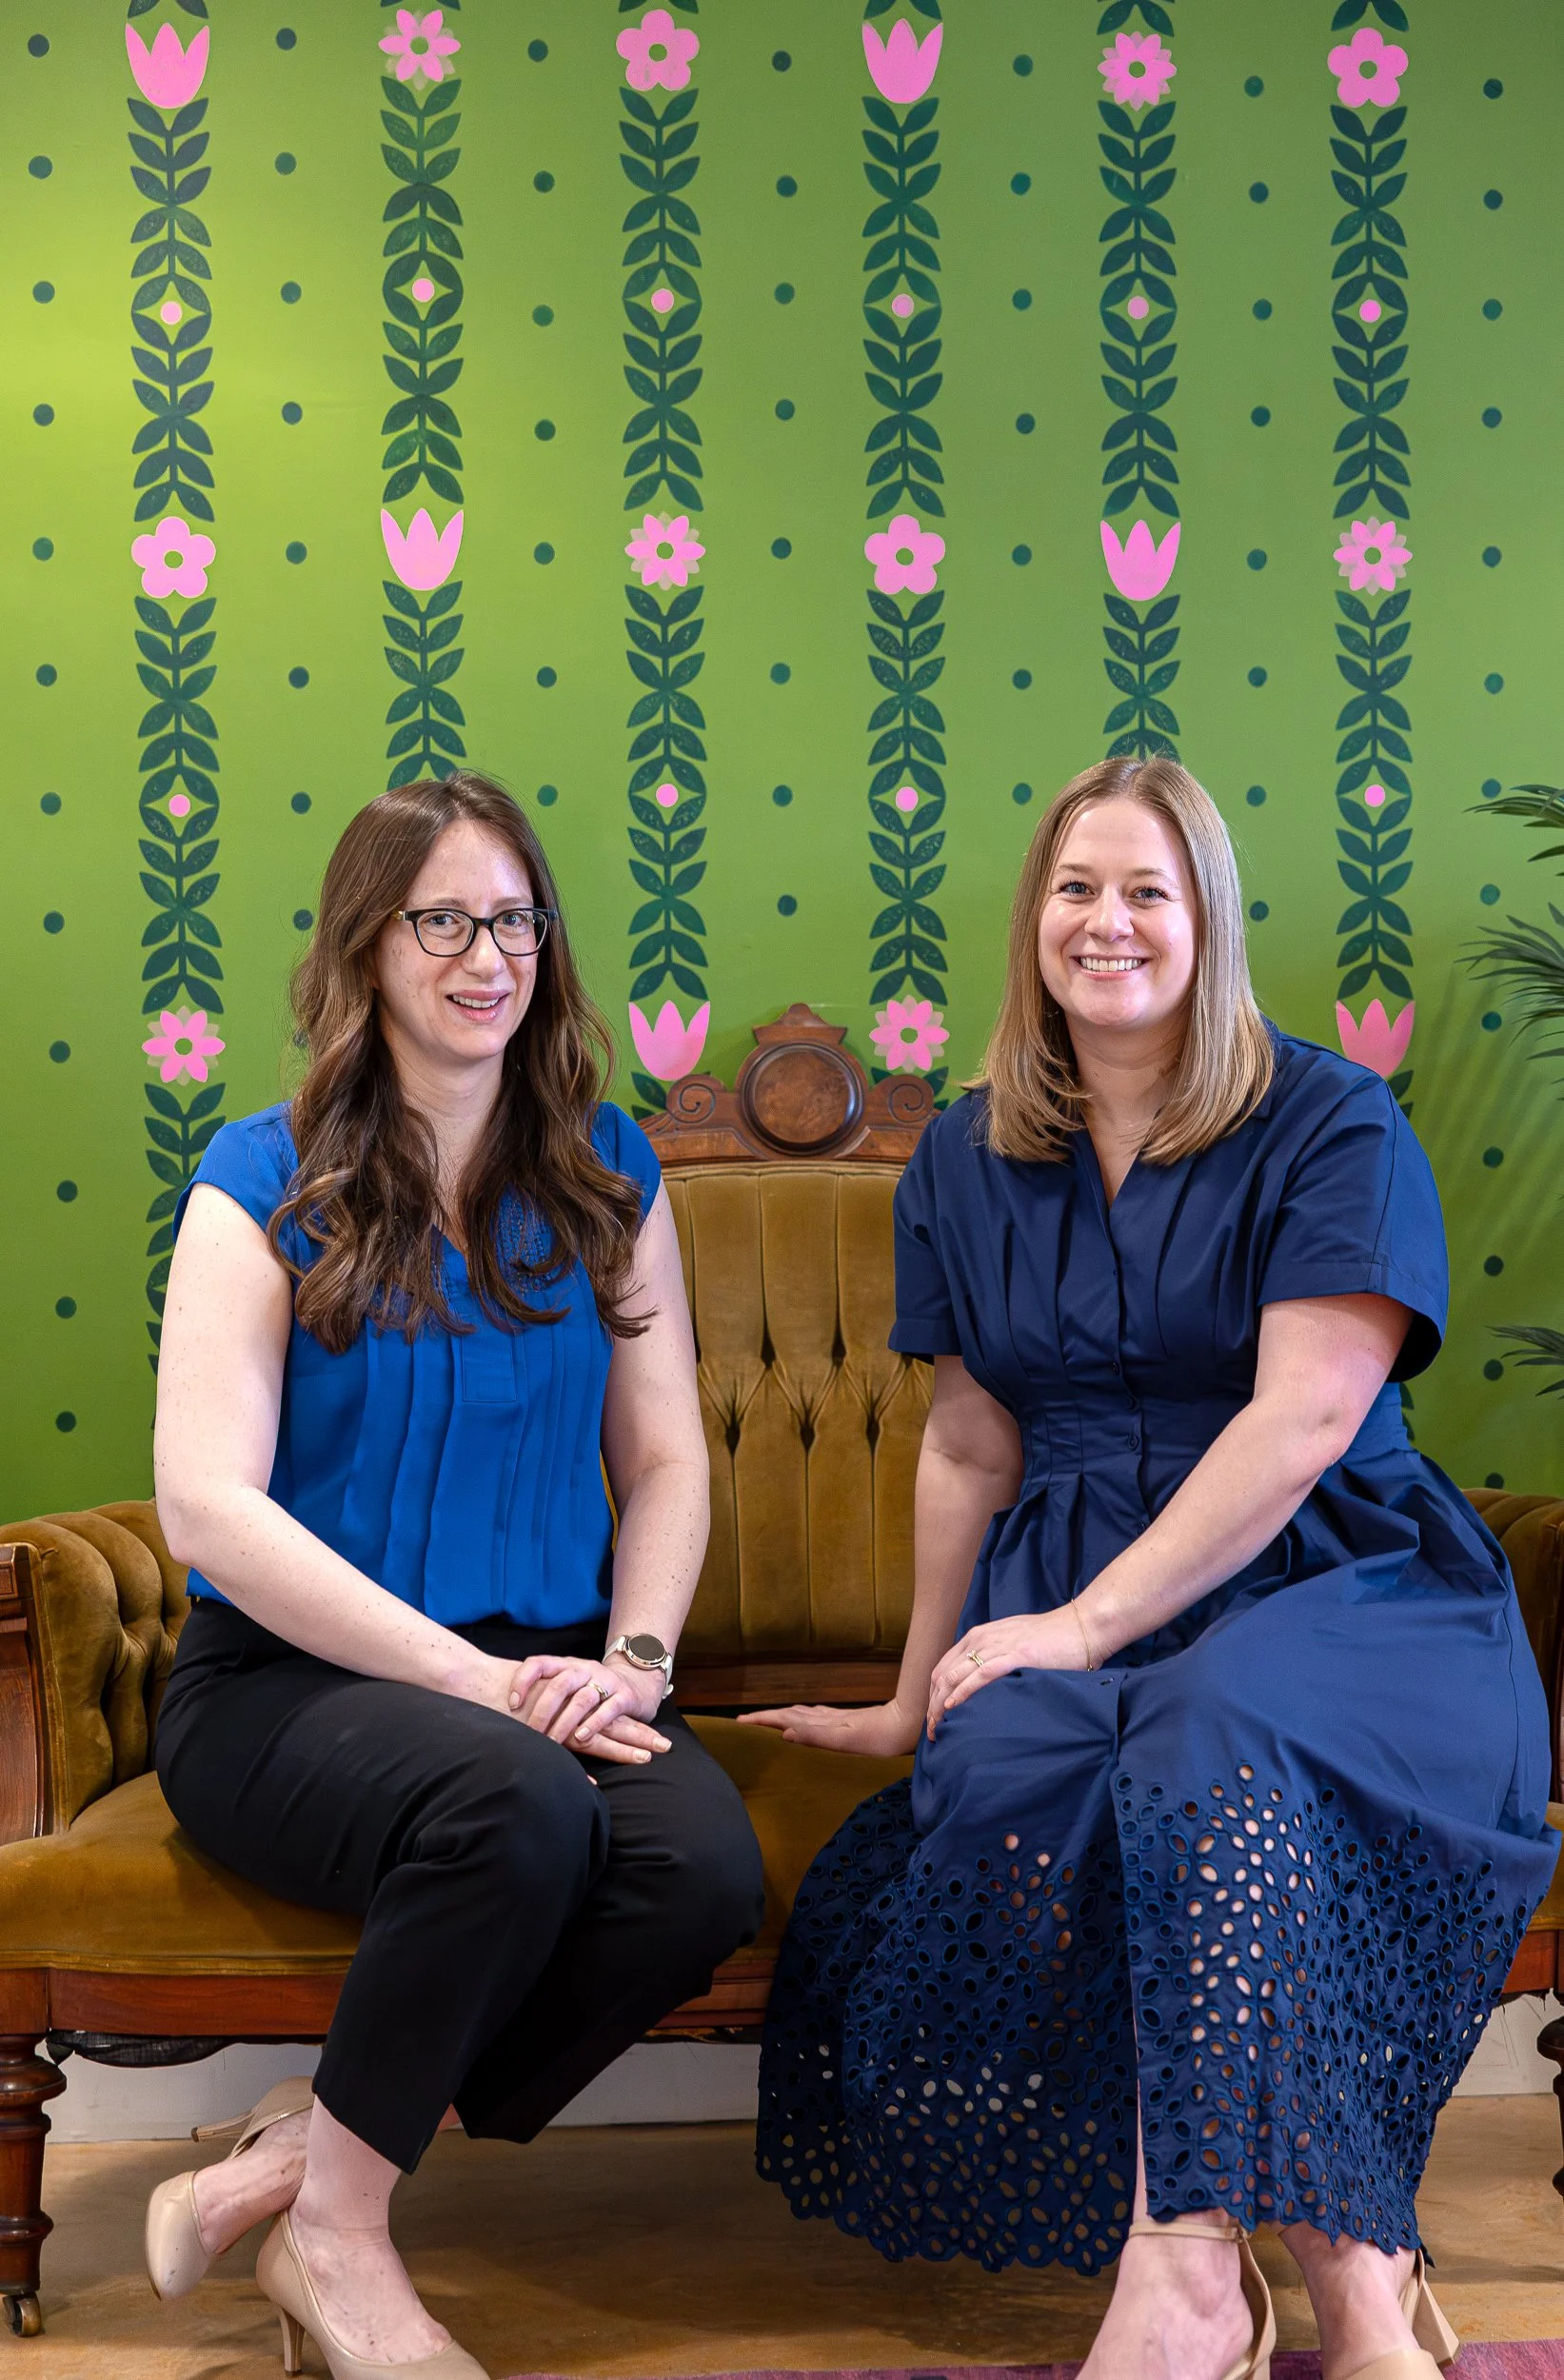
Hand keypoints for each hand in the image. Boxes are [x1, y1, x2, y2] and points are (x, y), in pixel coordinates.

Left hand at [505, 1653, 671, 1766]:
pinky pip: (608, 1709)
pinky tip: (580, 1739)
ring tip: (553, 1741)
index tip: (510, 1704)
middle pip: (560, 1684)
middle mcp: (584, 1669)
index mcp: (565, 1664)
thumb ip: (543, 1694)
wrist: (636, 1683)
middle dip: (543, 1711)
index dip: (522, 1680)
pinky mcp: (624, 1696)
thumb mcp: (566, 1686)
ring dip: (565, 1723)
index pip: (538, 1663)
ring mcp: (605, 1681)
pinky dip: (592, 1725)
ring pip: (582, 1699)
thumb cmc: (590, 1691)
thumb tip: (504, 1713)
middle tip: (531, 1734)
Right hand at [738, 1699, 919, 1756]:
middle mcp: (825, 1719)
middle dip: (765, 1717)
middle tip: (745, 1721)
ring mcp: (836, 1718)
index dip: (762, 1720)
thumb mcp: (846, 1741)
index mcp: (821, 1724)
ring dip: (781, 1716)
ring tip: (768, 1719)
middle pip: (788, 1715)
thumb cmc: (879, 1739)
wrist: (906, 1724)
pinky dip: (800, 1717)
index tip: (739, 1721)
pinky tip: (804, 1718)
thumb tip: (784, 1734)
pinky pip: (814, 1717)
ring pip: (801, 1714)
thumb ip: (816, 1737)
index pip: (784, 1720)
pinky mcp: (846, 1721)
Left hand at [926, 1608, 1092, 1737]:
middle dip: (932, 1705)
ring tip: (938, 1727)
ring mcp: (997, 1647)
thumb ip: (994, 1656)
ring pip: (956, 1677)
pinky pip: (980, 1676)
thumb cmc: (1050, 1639)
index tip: (934, 1717)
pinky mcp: (1014, 1656)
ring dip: (941, 1705)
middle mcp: (981, 1640)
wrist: (1079, 1628)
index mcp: (978, 1636)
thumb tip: (982, 1682)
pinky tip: (953, 1707)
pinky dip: (963, 1692)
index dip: (933, 1694)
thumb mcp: (1011, 1642)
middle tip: (932, 1731)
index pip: (943, 1667)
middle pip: (943, 1675)